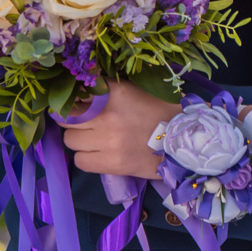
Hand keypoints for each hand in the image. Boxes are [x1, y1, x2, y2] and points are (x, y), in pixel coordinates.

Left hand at [57, 81, 176, 178]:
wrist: (183, 142)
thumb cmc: (160, 113)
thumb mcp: (134, 91)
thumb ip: (108, 88)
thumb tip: (81, 87)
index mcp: (116, 92)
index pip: (78, 92)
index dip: (73, 99)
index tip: (75, 103)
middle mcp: (108, 115)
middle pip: (68, 117)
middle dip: (73, 120)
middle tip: (83, 123)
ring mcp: (108, 141)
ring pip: (70, 140)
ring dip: (79, 140)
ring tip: (92, 140)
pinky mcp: (112, 164)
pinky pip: (80, 161)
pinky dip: (86, 158)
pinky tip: (98, 155)